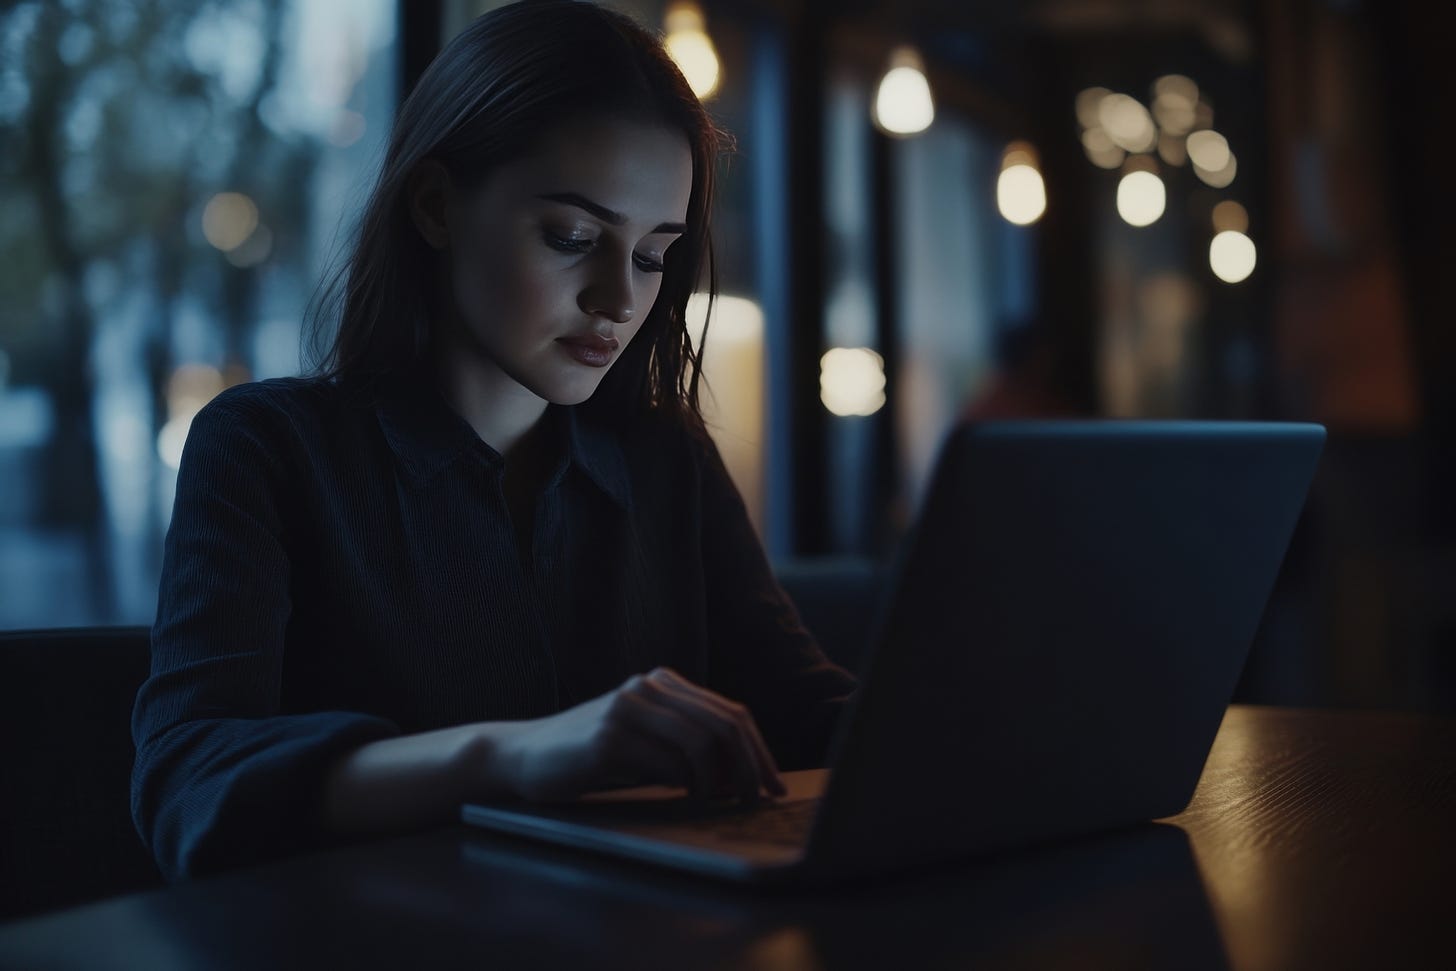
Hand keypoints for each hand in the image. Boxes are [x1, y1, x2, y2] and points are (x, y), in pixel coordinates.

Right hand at [490, 667, 786, 804]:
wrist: (522, 755)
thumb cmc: (589, 755)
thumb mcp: (643, 740)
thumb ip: (685, 745)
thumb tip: (742, 777)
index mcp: (662, 683)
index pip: (730, 712)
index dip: (760, 751)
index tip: (774, 786)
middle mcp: (648, 688)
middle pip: (725, 723)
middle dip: (751, 767)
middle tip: (759, 800)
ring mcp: (628, 708)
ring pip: (702, 741)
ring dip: (721, 780)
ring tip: (721, 803)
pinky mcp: (609, 737)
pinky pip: (667, 761)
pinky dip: (687, 784)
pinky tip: (687, 797)